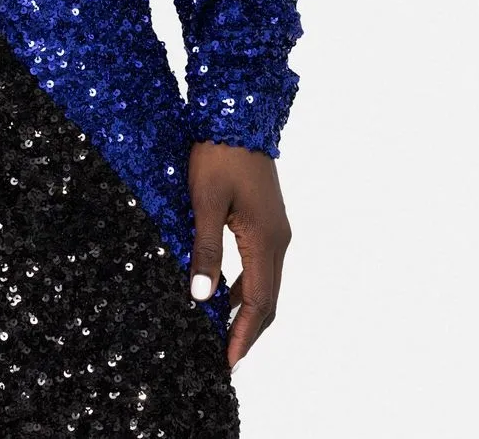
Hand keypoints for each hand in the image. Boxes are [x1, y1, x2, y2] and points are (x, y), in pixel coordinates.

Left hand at [187, 142, 291, 370]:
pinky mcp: (267, 219)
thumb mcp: (205, 202)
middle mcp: (277, 239)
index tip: (228, 362)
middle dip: (247, 331)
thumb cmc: (219, 155)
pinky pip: (260, 264)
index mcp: (264, 239)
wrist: (237, 116)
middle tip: (225, 357)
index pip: (258, 303)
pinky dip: (245, 286)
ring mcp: (275, 229)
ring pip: (264, 282)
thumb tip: (201, 298)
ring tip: (220, 333)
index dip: (243, 335)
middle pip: (267, 299)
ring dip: (245, 310)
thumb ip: (205, 250)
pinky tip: (222, 292)